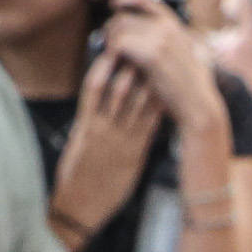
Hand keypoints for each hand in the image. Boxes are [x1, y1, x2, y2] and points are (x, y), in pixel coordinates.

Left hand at [54, 52, 166, 241]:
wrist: (80, 209)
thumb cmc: (106, 193)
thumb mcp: (133, 169)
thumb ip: (141, 143)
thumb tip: (149, 125)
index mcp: (140, 146)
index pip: (158, 111)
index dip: (165, 88)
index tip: (171, 68)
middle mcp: (127, 135)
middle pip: (143, 96)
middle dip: (150, 70)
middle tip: (156, 44)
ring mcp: (106, 131)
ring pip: (123, 90)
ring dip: (129, 65)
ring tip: (133, 42)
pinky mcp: (86, 128)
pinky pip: (95, 94)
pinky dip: (102, 72)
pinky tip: (107, 57)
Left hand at [100, 0, 227, 146]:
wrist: (198, 105)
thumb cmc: (188, 87)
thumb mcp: (182, 56)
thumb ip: (168, 41)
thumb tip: (148, 35)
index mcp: (174, 25)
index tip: (114, 3)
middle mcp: (168, 27)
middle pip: (125, 15)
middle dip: (112, 28)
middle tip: (108, 43)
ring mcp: (161, 39)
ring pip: (119, 27)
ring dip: (109, 40)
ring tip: (110, 53)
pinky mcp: (152, 54)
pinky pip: (120, 43)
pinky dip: (112, 51)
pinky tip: (112, 61)